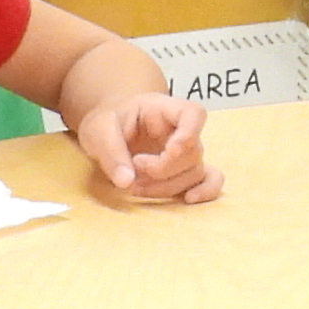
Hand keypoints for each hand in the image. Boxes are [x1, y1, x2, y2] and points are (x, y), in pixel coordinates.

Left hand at [76, 91, 218, 206]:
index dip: (189, 132)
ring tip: (135, 186)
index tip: (171, 150)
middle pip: (192, 151)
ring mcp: (185, 152)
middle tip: (133, 168)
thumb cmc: (108, 122)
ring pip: (195, 172)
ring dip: (167, 186)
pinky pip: (209, 180)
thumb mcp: (98, 130)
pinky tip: (188, 199)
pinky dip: (206, 191)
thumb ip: (110, 151)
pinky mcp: (184, 171)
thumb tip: (126, 181)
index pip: (193, 113)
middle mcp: (180, 130)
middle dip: (162, 169)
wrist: (109, 129)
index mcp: (162, 110)